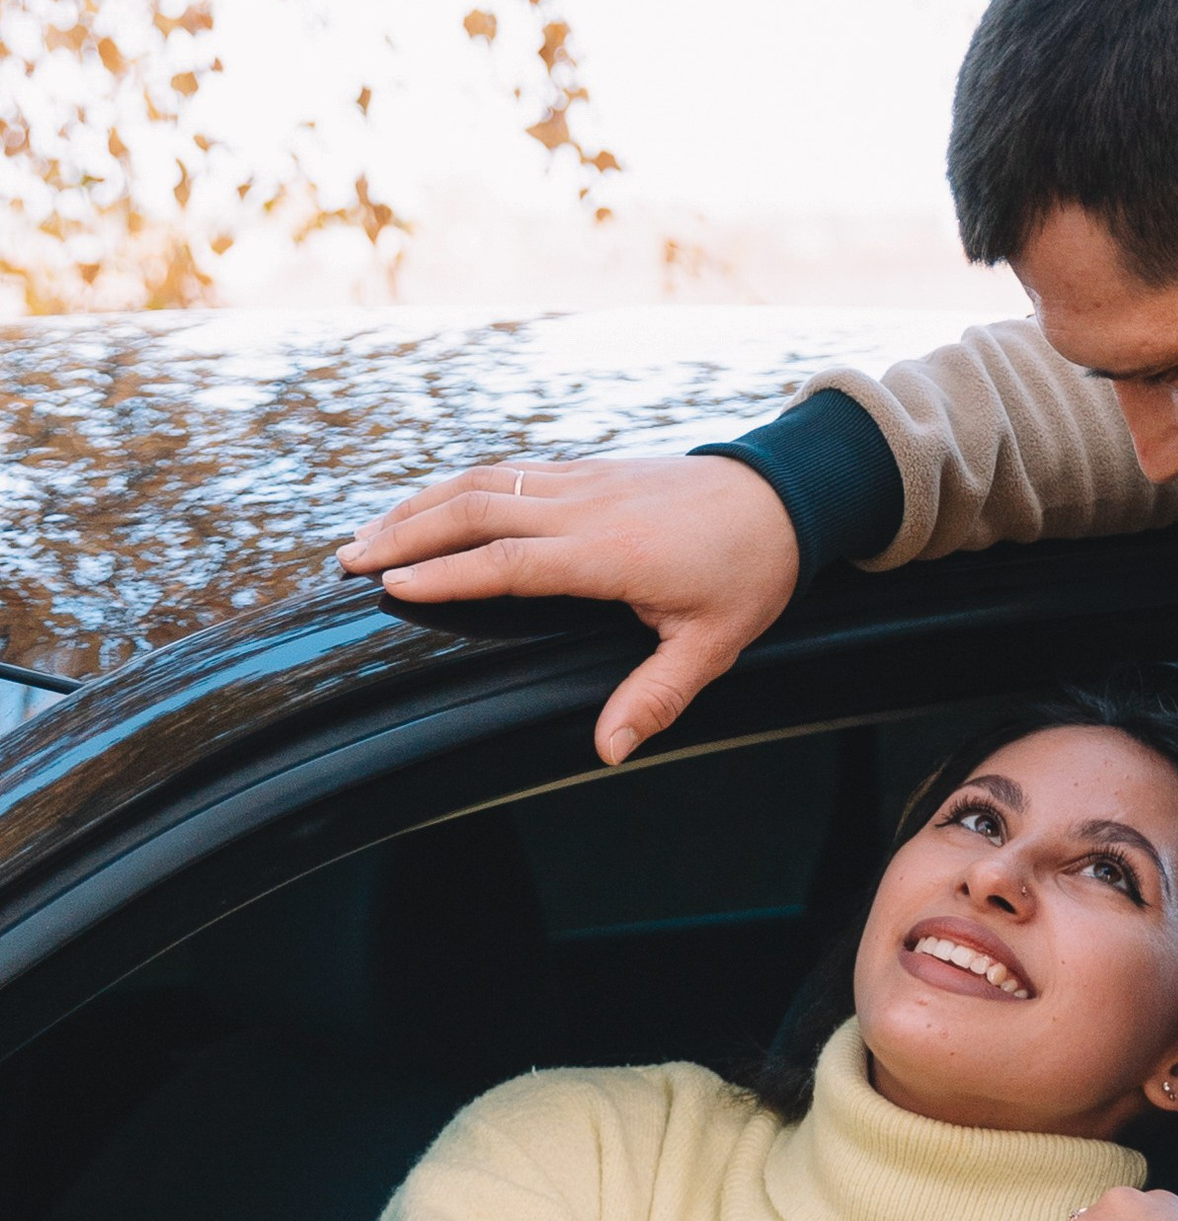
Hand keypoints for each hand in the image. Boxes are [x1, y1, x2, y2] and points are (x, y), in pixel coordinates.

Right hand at [336, 455, 799, 765]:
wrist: (786, 495)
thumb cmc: (752, 572)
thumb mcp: (713, 644)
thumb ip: (655, 696)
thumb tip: (607, 751)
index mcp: (609, 552)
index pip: (509, 561)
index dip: (446, 574)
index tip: (389, 585)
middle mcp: (585, 506)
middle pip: (475, 509)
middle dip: (405, 533)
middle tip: (348, 561)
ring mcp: (582, 480)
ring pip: (482, 480)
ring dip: (419, 504)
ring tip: (366, 534)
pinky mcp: (586, 469)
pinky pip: (506, 470)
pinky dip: (456, 486)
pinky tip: (426, 507)